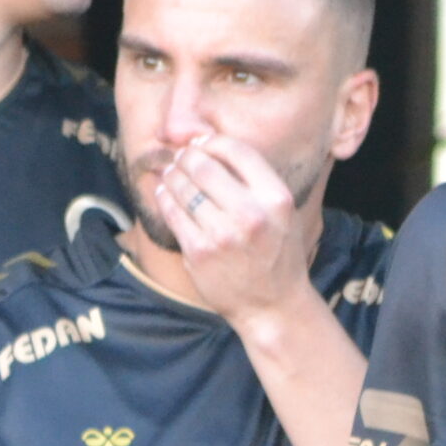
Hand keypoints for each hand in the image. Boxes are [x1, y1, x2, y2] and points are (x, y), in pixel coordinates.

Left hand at [149, 135, 312, 324]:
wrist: (272, 305)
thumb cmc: (276, 253)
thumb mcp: (281, 213)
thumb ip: (256, 181)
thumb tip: (209, 143)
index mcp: (276, 199)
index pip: (237, 151)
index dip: (213, 141)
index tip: (202, 143)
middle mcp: (251, 215)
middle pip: (205, 165)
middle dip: (187, 156)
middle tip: (181, 156)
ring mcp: (223, 235)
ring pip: (184, 187)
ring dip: (172, 174)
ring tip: (171, 172)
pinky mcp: (199, 252)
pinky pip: (173, 213)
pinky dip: (165, 197)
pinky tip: (164, 192)